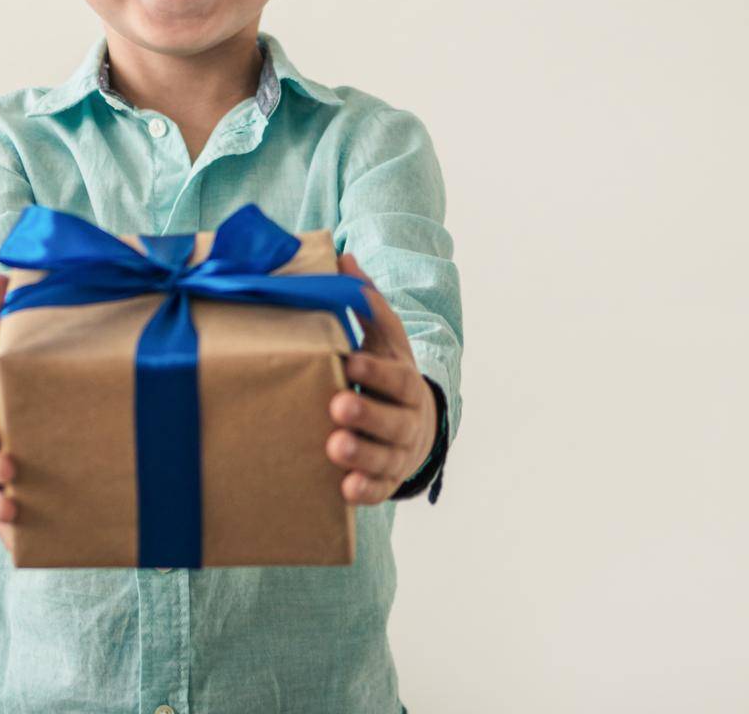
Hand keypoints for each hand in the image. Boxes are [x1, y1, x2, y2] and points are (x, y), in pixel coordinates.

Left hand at [326, 251, 438, 503]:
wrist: (414, 423)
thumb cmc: (387, 371)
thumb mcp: (383, 337)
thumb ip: (365, 302)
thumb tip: (342, 259)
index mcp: (405, 379)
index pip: (396, 376)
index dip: (375, 372)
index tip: (348, 362)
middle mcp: (407, 418)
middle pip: (393, 420)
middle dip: (367, 414)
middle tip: (337, 406)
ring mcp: (399, 453)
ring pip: (385, 457)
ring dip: (362, 453)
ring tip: (335, 447)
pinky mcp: (387, 478)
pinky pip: (380, 489)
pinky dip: (366, 490)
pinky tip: (346, 487)